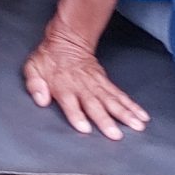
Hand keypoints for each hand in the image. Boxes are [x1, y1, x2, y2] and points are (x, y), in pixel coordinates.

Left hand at [24, 31, 149, 139]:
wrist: (67, 39)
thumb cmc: (48, 58)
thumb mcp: (33, 67)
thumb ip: (35, 84)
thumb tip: (40, 100)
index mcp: (63, 86)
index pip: (70, 102)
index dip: (77, 115)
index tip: (85, 128)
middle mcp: (82, 87)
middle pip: (95, 105)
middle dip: (105, 120)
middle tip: (116, 134)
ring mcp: (96, 84)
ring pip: (112, 100)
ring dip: (125, 114)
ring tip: (137, 126)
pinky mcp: (105, 82)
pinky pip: (120, 94)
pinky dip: (132, 105)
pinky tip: (142, 115)